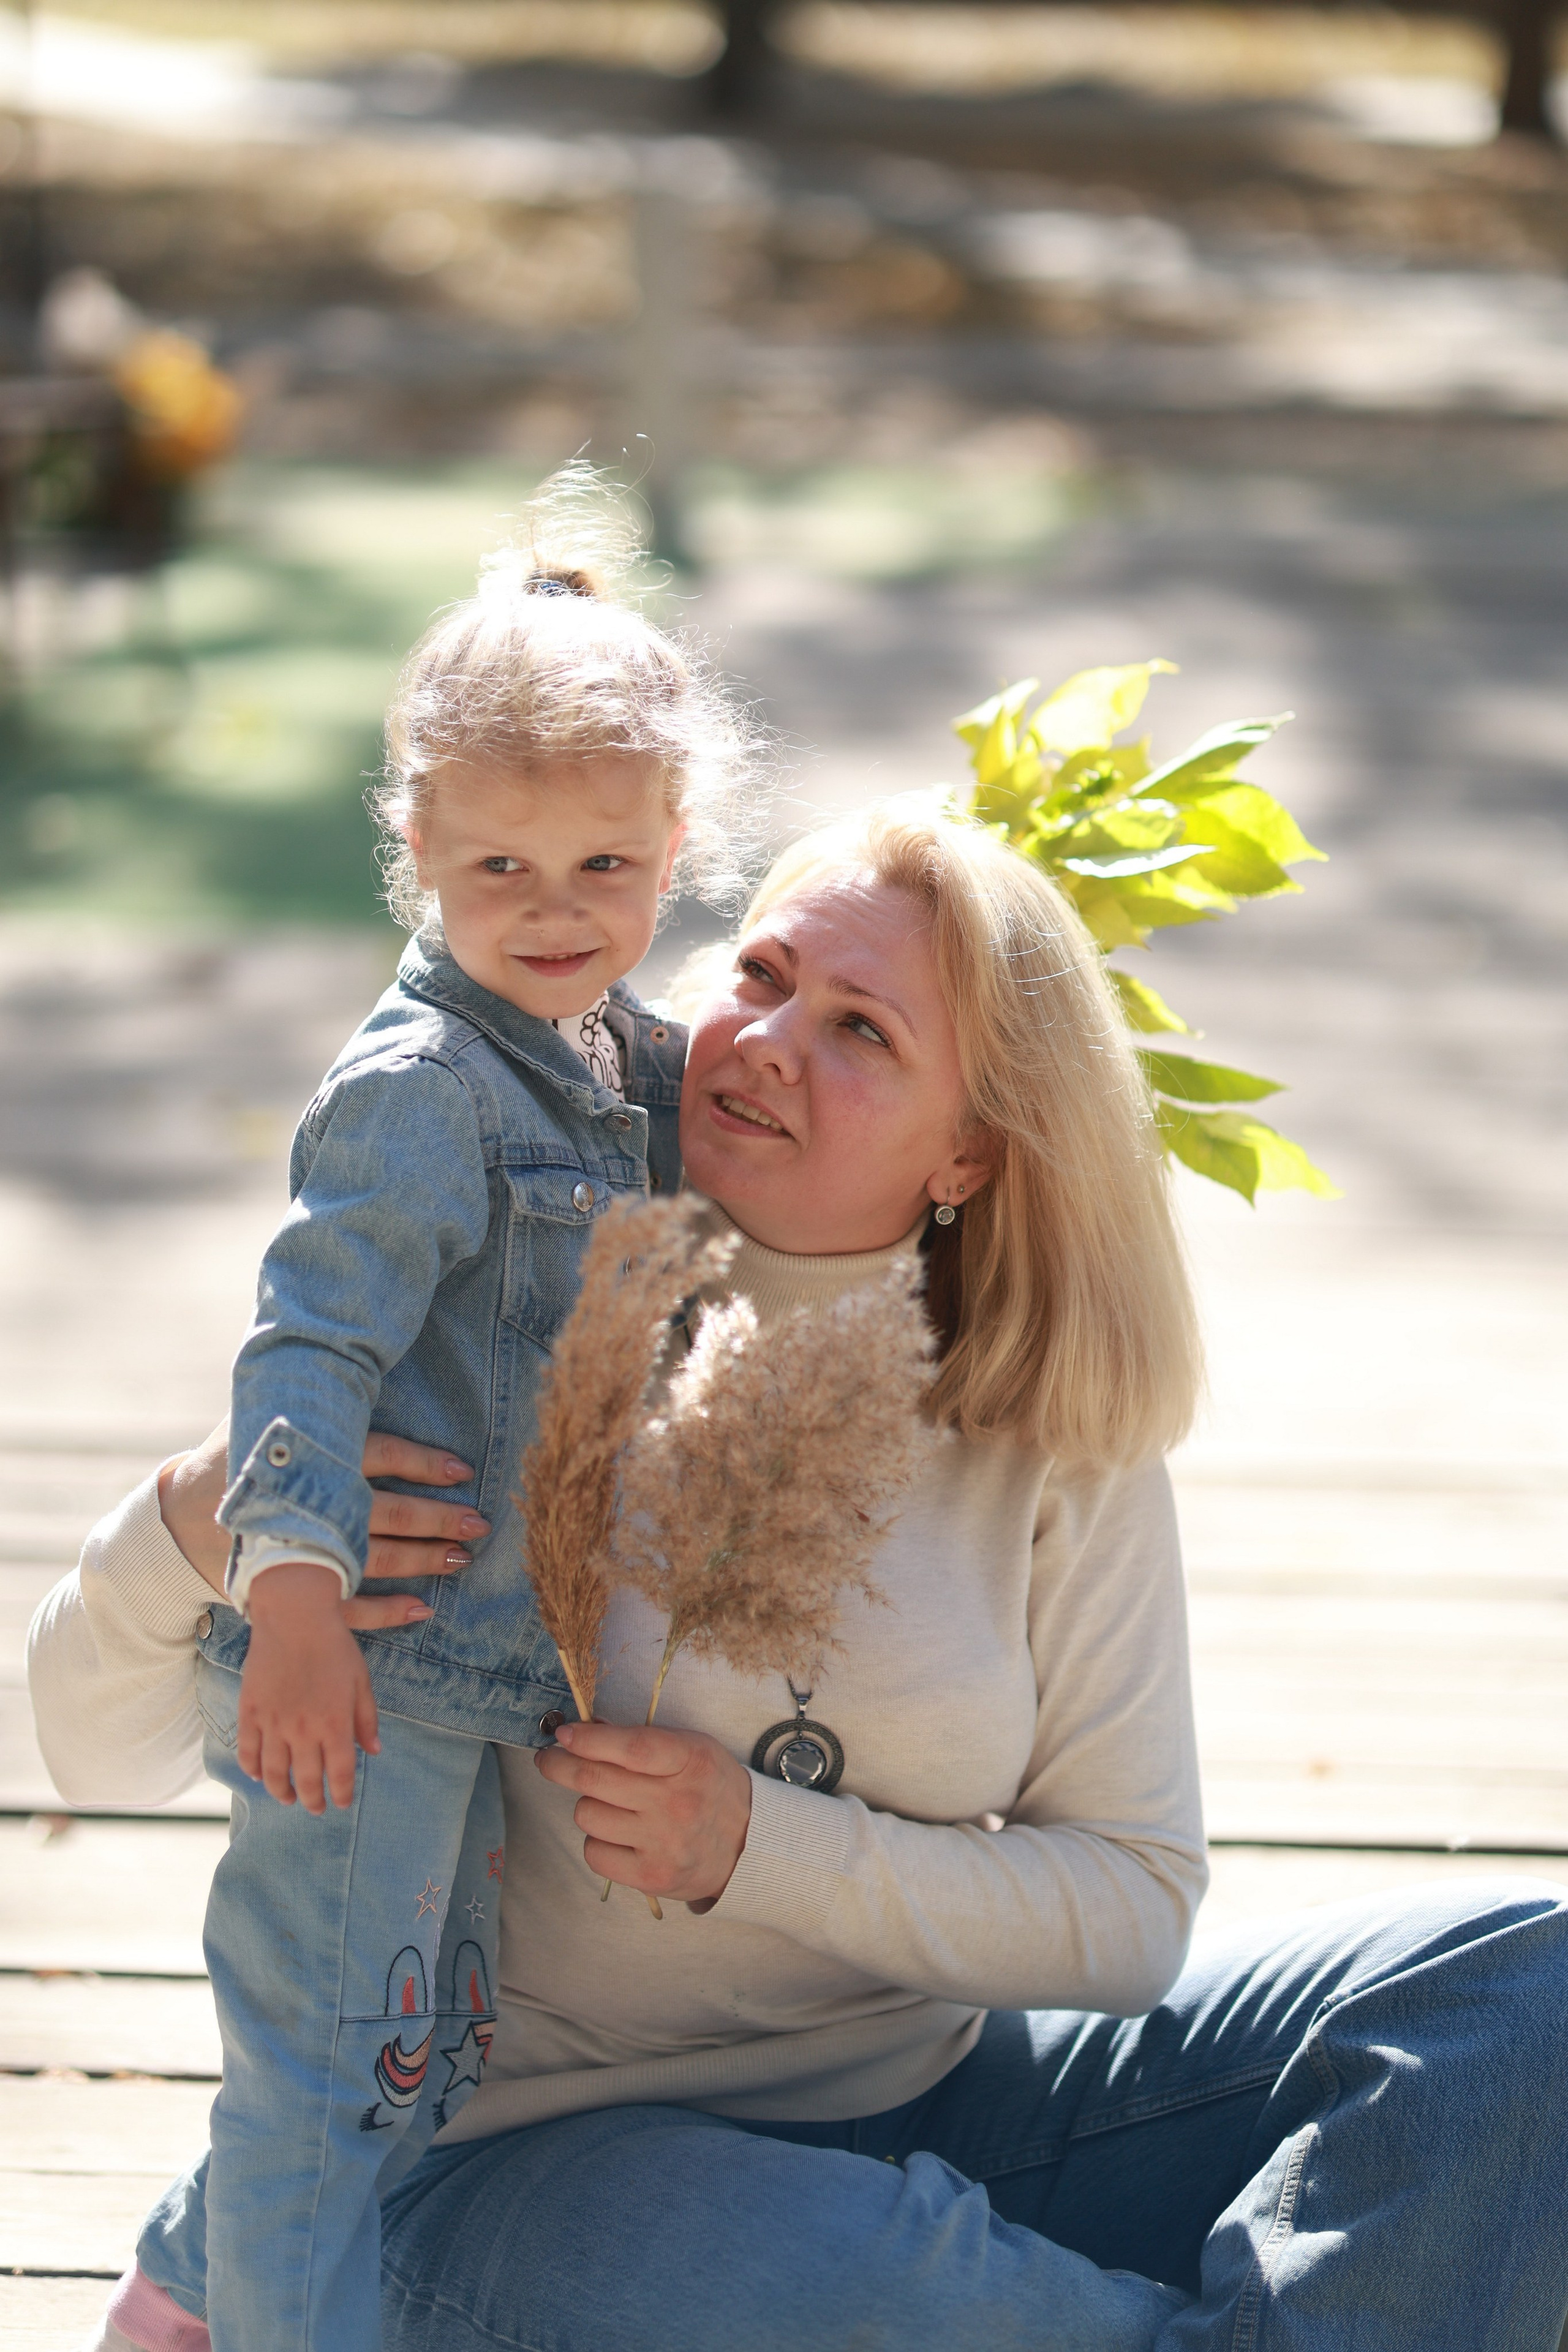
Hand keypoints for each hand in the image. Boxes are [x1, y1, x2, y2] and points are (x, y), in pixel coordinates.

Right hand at [157, 1423, 489, 1629]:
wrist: (179, 1515)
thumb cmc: (237, 1454)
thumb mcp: (263, 1410)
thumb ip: (311, 1391)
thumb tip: (350, 1341)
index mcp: (304, 1456)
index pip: (375, 1455)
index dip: (422, 1463)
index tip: (462, 1470)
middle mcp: (306, 1505)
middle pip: (384, 1514)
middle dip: (437, 1519)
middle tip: (478, 1523)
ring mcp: (297, 1553)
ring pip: (372, 1560)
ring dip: (421, 1561)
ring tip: (461, 1557)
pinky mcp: (288, 1590)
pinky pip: (343, 1608)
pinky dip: (384, 1613)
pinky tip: (421, 1609)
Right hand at [238, 1563, 378, 1811]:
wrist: (295, 1616)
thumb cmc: (334, 1646)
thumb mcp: (361, 1680)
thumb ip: (366, 1719)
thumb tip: (372, 1751)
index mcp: (335, 1724)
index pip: (340, 1774)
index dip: (340, 1794)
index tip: (340, 1803)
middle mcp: (303, 1730)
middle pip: (306, 1780)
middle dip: (312, 1800)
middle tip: (315, 1808)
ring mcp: (273, 1723)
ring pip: (273, 1773)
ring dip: (281, 1792)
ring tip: (288, 1799)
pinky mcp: (250, 1711)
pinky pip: (248, 1751)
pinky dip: (252, 1769)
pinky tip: (259, 1776)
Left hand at [534, 1721, 752, 1909]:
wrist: (748, 1846)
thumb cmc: (710, 1787)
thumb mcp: (691, 1748)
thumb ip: (641, 1739)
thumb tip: (583, 1730)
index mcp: (690, 1761)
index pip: (630, 1748)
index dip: (588, 1739)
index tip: (563, 1734)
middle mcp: (676, 1803)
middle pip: (595, 1780)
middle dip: (559, 1765)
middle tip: (549, 1759)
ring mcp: (663, 1843)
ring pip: (588, 1815)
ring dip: (588, 1805)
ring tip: (608, 1804)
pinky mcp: (651, 1877)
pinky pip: (595, 1853)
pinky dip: (597, 1841)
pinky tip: (615, 1834)